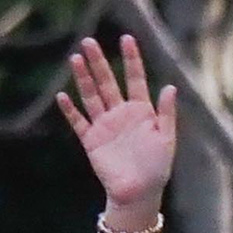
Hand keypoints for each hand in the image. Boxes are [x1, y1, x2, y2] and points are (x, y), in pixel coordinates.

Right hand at [56, 35, 176, 221]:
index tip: (126, 39)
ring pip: (91, 96)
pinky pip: (79, 122)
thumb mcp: (166, 139)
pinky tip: (63, 95)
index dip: (131, 59)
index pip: (135, 78)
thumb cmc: (157, 168)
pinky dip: (70, 110)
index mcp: (141, 111)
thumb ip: (167, 113)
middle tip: (89, 41)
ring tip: (75, 58)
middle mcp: (120, 114)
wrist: (139, 194)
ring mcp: (104, 126)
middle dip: (98, 62)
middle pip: (107, 82)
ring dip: (83, 79)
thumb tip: (170, 87)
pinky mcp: (91, 141)